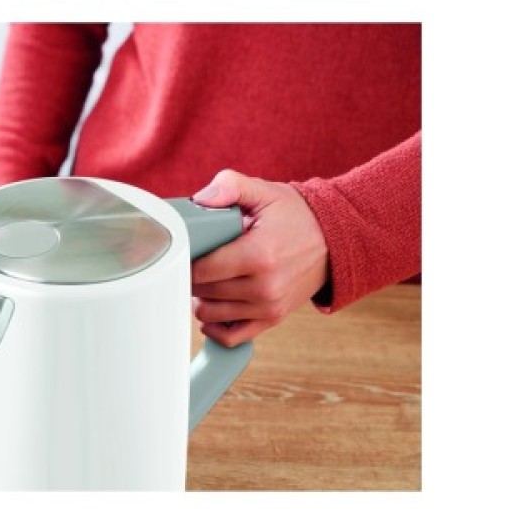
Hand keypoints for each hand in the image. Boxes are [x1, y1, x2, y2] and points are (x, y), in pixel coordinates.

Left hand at [190, 170, 328, 346]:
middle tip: (198, 260)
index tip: (189, 249)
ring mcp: (269, 307)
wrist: (336, 240)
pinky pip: (231, 336)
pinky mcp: (272, 319)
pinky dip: (215, 325)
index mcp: (258, 255)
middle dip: (193, 276)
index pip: (200, 270)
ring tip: (209, 279)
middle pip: (202, 292)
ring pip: (210, 314)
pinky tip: (215, 306)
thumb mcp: (265, 192)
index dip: (186, 260)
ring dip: (202, 298)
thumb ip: (231, 186)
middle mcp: (264, 287)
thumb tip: (201, 199)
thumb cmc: (297, 215)